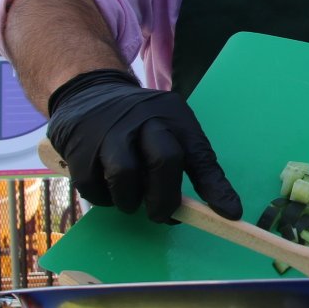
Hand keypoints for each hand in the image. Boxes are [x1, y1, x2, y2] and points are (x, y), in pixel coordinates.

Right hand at [45, 68, 242, 221]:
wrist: (89, 92)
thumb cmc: (138, 123)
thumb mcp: (169, 130)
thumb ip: (188, 165)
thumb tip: (213, 212)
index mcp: (174, 116)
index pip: (200, 154)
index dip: (216, 187)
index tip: (229, 214)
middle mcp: (144, 118)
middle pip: (164, 161)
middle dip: (165, 199)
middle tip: (162, 215)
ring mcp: (110, 130)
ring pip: (125, 176)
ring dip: (130, 201)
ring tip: (130, 199)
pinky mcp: (79, 146)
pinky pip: (93, 186)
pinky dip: (103, 198)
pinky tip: (107, 188)